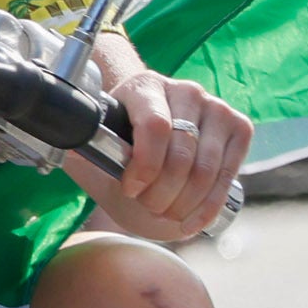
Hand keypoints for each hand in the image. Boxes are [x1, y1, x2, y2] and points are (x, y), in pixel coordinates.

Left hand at [82, 34, 249, 244]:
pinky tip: (192, 221)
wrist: (155, 133)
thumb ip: (81, 147)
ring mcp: (216, 106)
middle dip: (163, 192)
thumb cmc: (122, 143)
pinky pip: (228, 173)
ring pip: (207, 168)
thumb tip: (68, 146)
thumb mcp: (95, 146)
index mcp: (144, 86)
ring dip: (185, 203)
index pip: (155, 126)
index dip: (145, 165)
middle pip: (182, 152)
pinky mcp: (239, 127)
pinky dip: (209, 205)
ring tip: (167, 215)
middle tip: (148, 207)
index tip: (130, 189)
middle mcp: (185, 90)